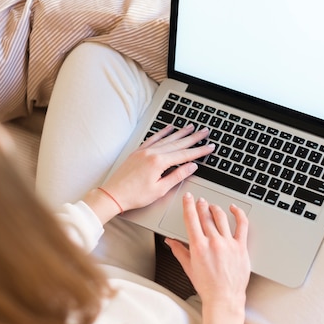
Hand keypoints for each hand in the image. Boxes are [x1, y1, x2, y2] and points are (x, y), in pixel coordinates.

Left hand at [84, 124, 214, 222]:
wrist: (113, 194)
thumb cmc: (135, 195)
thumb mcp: (160, 189)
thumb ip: (177, 176)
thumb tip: (191, 167)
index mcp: (159, 162)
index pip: (185, 155)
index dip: (199, 151)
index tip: (210, 147)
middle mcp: (152, 153)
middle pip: (178, 143)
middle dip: (193, 138)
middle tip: (205, 132)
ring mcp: (144, 150)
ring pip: (167, 139)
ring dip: (180, 133)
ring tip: (191, 127)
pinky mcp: (138, 151)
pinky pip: (153, 138)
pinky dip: (162, 132)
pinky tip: (169, 128)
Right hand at [167, 193, 249, 323]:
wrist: (224, 298)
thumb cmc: (207, 286)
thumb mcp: (189, 268)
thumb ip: (179, 251)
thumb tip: (170, 241)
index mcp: (198, 247)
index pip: (191, 219)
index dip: (188, 205)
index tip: (188, 197)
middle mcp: (213, 242)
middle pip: (205, 216)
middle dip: (201, 205)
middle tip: (199, 200)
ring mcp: (228, 243)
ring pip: (221, 217)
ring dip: (215, 208)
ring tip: (212, 206)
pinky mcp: (241, 246)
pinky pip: (242, 225)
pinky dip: (238, 214)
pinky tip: (234, 209)